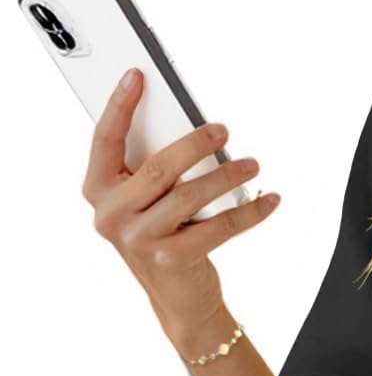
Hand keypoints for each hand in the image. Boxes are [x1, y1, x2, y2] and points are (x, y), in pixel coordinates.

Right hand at [81, 66, 279, 345]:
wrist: (178, 300)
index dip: (120, 105)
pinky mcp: (172, 258)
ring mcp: (139, 239)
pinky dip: (250, 212)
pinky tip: (268, 200)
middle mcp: (112, 215)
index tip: (138, 75)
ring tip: (250, 164)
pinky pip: (219, 226)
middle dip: (194, 143)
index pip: (105, 138)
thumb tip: (188, 127)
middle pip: (157, 167)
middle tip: (222, 129)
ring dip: (226, 175)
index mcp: (98, 190)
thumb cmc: (162, 238)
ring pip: (189, 194)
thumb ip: (150, 169)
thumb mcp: (144, 203)